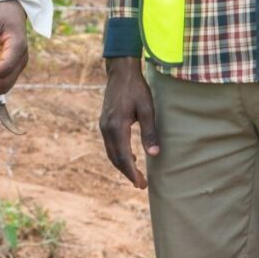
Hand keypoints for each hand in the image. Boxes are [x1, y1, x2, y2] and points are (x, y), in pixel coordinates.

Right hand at [97, 55, 158, 188]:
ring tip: (136, 174)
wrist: (120, 72)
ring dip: (123, 165)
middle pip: (115, 158)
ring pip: (111, 152)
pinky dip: (119, 154)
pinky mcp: (105, 123)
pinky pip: (110, 144)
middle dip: (127, 172)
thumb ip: (150, 132)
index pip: (124, 157)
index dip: (132, 173)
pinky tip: (131, 156)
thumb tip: (154, 154)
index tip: (141, 184)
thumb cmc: (137, 89)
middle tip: (140, 184)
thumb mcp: (147, 109)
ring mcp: (103, 126)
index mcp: (117, 127)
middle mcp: (107, 129)